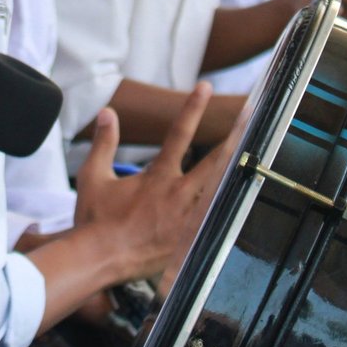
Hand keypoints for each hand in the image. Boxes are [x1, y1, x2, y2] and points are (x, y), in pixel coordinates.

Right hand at [72, 84, 230, 285]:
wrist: (98, 259)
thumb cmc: (94, 220)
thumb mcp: (92, 176)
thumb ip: (104, 142)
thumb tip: (107, 113)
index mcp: (158, 177)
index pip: (179, 133)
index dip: (193, 107)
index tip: (205, 87)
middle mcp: (178, 195)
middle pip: (215, 161)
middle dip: (235, 137)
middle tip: (250, 117)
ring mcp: (188, 220)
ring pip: (220, 191)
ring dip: (237, 173)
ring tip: (254, 158)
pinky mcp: (189, 242)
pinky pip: (214, 222)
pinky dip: (227, 210)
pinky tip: (239, 203)